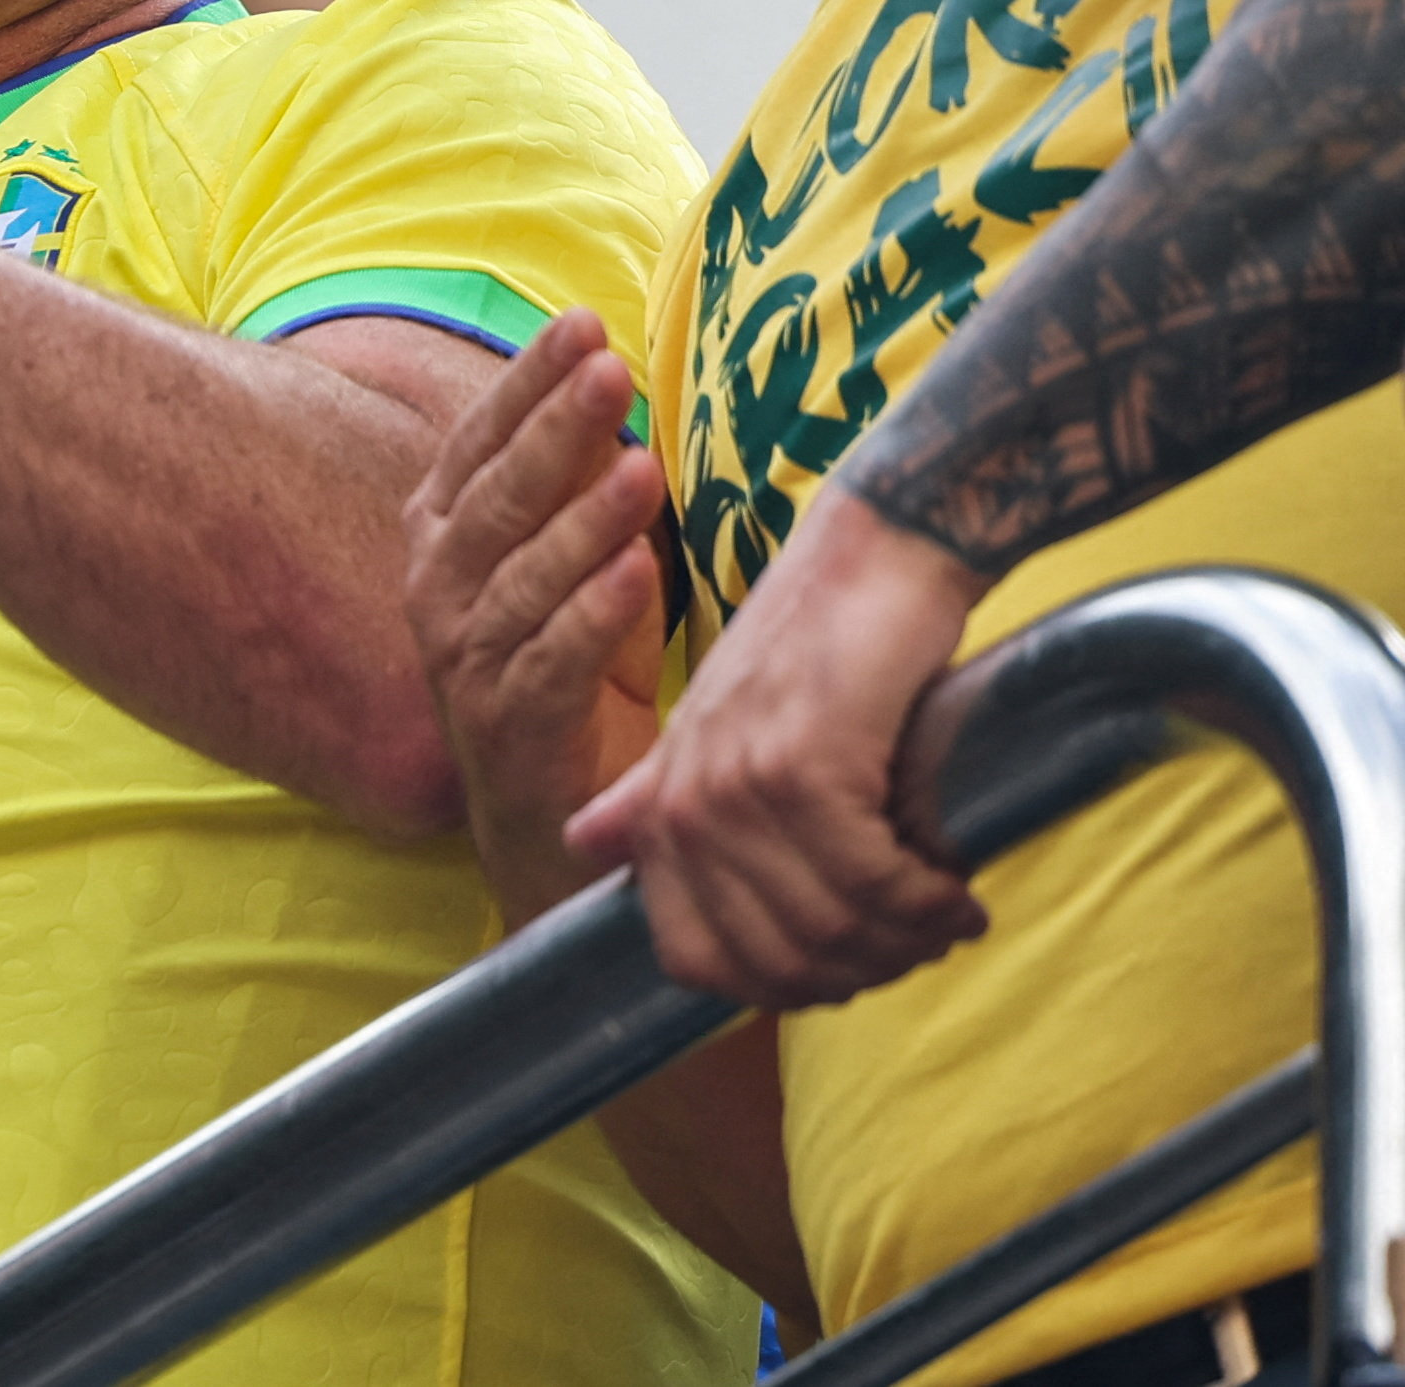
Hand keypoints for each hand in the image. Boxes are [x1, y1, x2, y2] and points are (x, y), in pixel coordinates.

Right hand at [398, 310, 670, 916]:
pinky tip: (636, 573)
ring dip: (580, 520)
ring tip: (640, 466)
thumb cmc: (578, 682)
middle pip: (494, 498)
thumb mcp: (581, 571)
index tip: (581, 325)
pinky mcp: (507, 731)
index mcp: (447, 542)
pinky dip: (592, 618)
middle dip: (552, 427)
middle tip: (610, 369)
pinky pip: (548, 664)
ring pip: (519, 579)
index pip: (478, 444)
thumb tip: (615, 388)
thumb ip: (581, 494)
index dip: (526, 384)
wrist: (557, 832)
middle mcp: (440, 595)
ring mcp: (465, 665)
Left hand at [569, 485, 991, 1006]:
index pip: (694, 959)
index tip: (849, 967)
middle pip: (773, 961)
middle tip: (919, 942)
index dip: (779, 987)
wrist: (883, 553)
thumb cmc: (818, 642)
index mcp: (661, 803)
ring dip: (904, 941)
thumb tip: (582, 846)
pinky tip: (958, 889)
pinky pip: (871, 884)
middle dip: (859, 970)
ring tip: (946, 917)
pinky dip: (926, 902)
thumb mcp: (721, 724)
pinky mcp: (808, 766)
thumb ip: (654, 793)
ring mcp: (741, 784)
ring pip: (828, 930)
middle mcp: (687, 801)